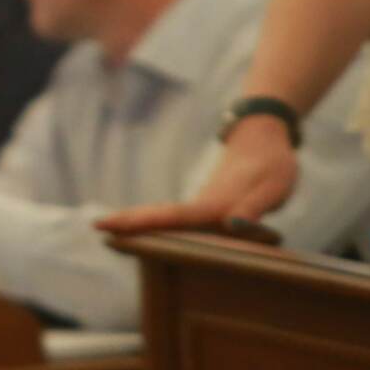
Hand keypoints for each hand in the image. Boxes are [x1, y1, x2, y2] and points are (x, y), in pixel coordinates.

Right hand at [96, 115, 299, 234]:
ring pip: (166, 216)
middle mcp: (203, 204)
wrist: (263, 136)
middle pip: (160, 214)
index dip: (143, 223)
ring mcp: (202, 203)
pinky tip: (152, 233)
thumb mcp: (272, 187)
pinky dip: (158, 223)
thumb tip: (232, 227)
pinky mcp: (207, 205)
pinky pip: (178, 218)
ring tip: (113, 232)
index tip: (109, 223)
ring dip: (139, 223)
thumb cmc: (273, 164)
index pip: (174, 216)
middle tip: (96, 226)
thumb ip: (253, 208)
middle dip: (130, 220)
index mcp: (215, 203)